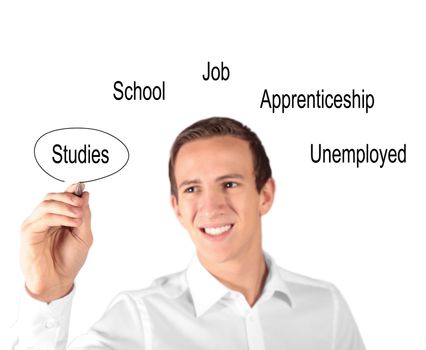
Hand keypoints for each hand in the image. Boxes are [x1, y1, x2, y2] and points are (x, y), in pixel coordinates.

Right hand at [20, 183, 91, 302]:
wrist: (58, 280)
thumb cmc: (69, 260)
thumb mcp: (84, 235)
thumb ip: (84, 215)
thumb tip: (85, 195)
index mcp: (58, 218)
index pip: (62, 197)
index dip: (72, 190)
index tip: (82, 188)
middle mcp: (45, 219)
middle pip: (52, 197)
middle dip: (68, 197)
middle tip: (81, 204)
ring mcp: (35, 225)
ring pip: (47, 204)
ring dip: (65, 206)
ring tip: (78, 216)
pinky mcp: (29, 233)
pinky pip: (42, 218)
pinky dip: (59, 216)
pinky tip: (71, 222)